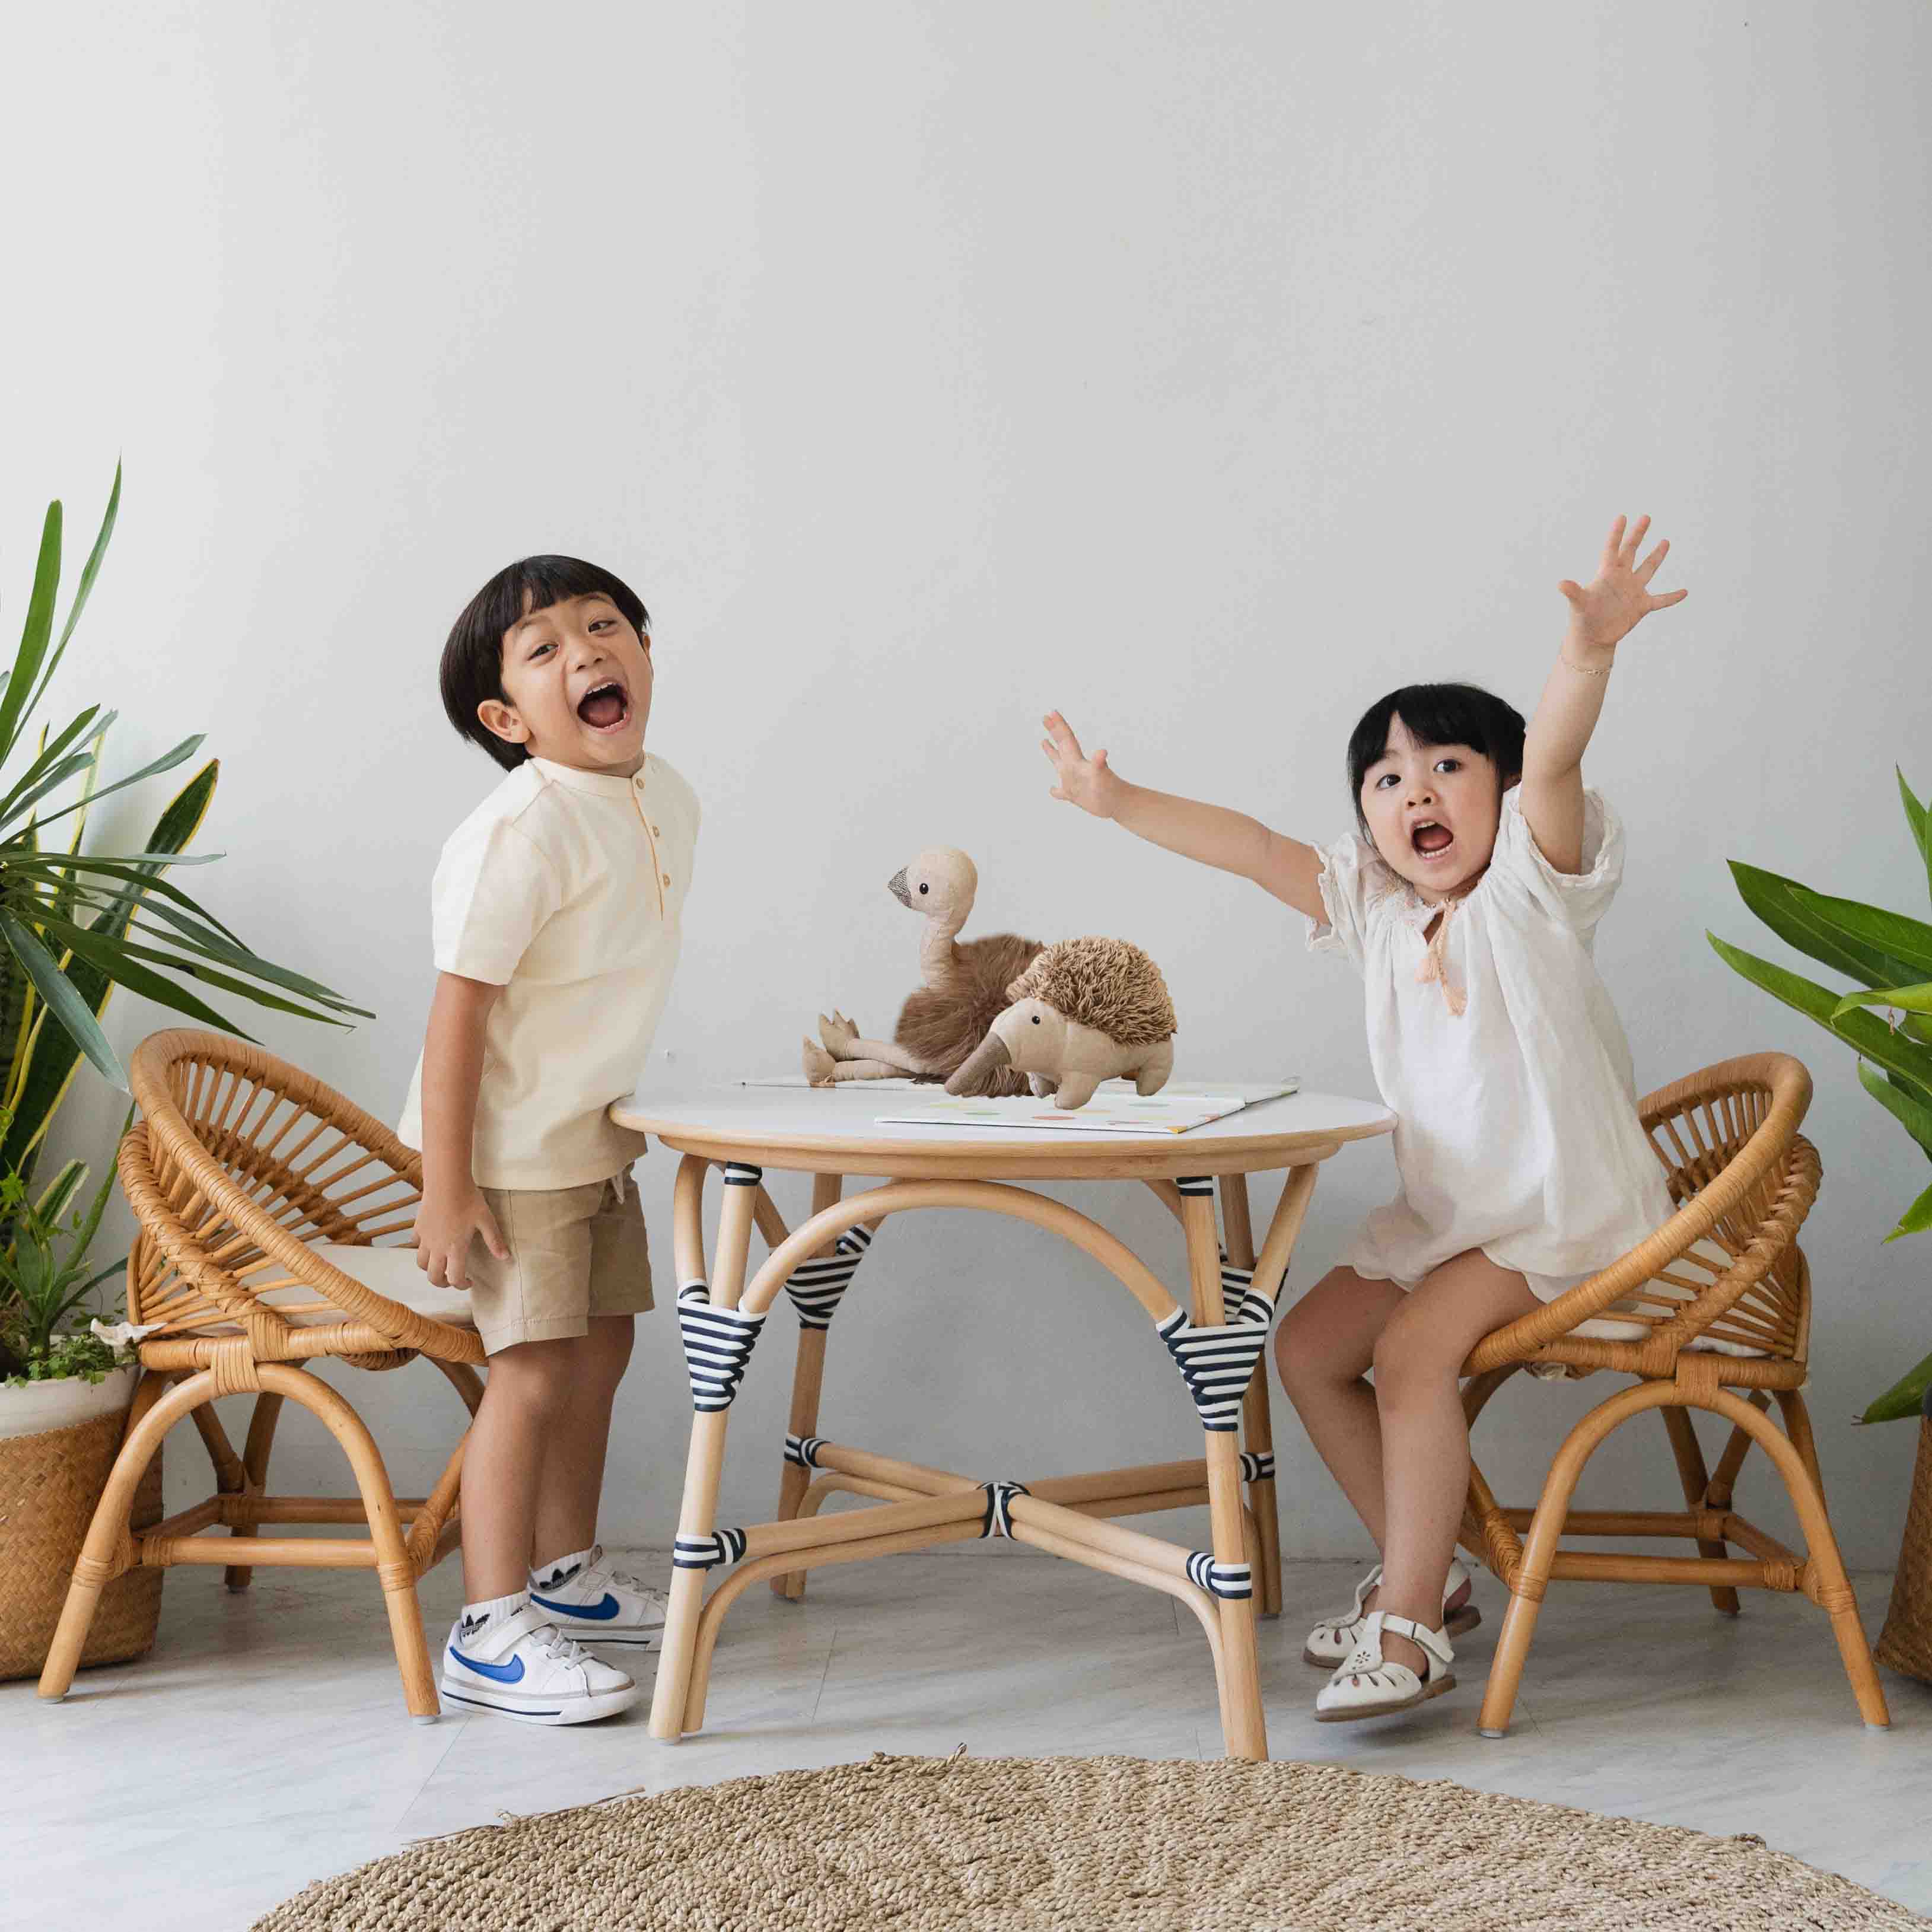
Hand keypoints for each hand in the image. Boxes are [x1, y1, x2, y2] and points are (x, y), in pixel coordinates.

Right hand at [412, 1186, 508, 1289]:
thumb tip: (506, 1257)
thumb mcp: (486, 1220)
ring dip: (430, 1269)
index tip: (469, 1282)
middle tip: (452, 1279)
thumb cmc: (469, 1200)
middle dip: (442, 1283)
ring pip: (421, 1263)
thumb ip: (494, 1241)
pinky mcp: (418, 1227)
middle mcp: (437, 1247)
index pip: (455, 1278)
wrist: (447, 1182)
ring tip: (440, 1265)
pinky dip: (422, 1249)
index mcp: (455, 1249)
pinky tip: (432, 1243)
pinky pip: (416, 1244)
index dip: (462, 1285)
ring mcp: (425, 1238)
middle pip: (433, 1277)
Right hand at [1041, 711, 1123, 818]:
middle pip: (1062, 745)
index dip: (1059, 726)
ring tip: (1043, 741)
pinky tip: (1052, 789)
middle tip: (1045, 717)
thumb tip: (1102, 752)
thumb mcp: (1101, 777)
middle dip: (1053, 730)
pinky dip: (1055, 791)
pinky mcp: (1074, 795)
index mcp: (1078, 762)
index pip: (1067, 739)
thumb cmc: (1110, 791)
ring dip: (1051, 752)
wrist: (1120, 804)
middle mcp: (1075, 767)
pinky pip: (1061, 792)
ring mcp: (1074, 780)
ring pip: (1059, 763)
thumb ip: (1099, 764)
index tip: (1051, 712)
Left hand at [1558, 515, 1686, 661]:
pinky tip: (1685, 592)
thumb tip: (1560, 584)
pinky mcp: (1641, 606)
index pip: (1612, 549)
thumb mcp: (1578, 605)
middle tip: (1646, 517)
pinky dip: (1672, 597)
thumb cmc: (1582, 620)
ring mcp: (1633, 591)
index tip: (1622, 517)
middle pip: (1631, 552)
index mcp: (1606, 575)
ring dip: (1657, 556)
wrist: (1592, 639)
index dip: (1616, 534)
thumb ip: (1573, 592)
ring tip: (1665, 541)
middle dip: (1638, 535)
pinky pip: (1661, 600)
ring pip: (1648, 570)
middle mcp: (1621, 579)